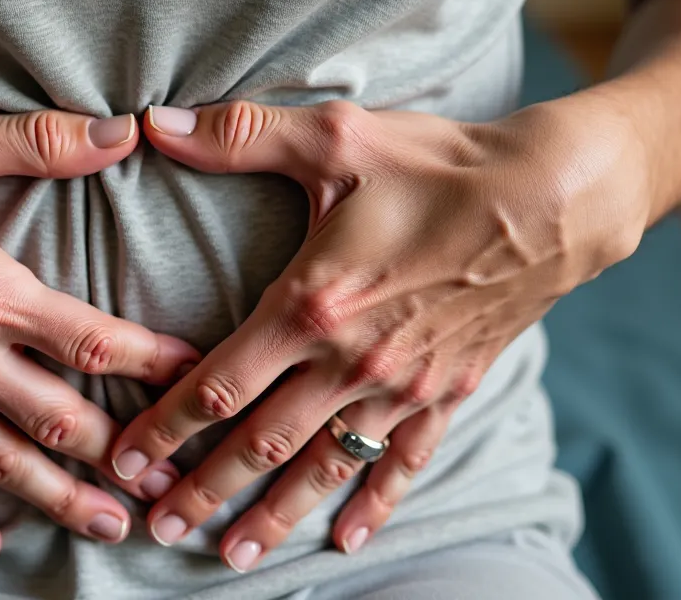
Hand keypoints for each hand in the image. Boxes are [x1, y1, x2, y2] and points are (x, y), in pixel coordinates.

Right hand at [0, 108, 199, 558]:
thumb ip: (40, 142)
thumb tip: (124, 129)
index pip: (92, 342)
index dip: (153, 365)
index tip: (198, 381)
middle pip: (59, 421)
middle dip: (122, 455)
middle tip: (173, 483)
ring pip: (0, 460)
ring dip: (58, 498)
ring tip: (109, 527)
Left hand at [110, 99, 648, 569]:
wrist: (556, 196)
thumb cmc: (441, 163)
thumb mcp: (337, 138)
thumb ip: (239, 138)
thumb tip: (153, 123)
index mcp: (311, 306)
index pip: (217, 385)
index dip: (163, 428)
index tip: (123, 460)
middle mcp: (351, 360)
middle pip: (259, 444)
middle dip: (204, 489)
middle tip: (159, 528)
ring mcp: (402, 385)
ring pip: (324, 466)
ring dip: (274, 514)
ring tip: (233, 556)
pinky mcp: (448, 391)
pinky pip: (404, 460)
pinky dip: (375, 503)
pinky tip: (349, 539)